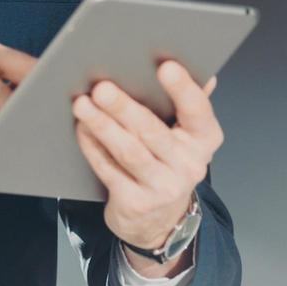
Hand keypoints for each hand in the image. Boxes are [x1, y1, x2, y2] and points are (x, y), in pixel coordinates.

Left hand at [71, 60, 222, 252]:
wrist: (159, 219)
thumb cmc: (167, 160)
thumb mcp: (185, 134)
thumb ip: (189, 103)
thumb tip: (205, 73)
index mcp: (204, 140)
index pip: (198, 112)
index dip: (184, 89)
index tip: (166, 66)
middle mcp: (189, 165)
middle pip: (152, 131)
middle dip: (124, 107)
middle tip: (102, 87)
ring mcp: (163, 187)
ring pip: (129, 151)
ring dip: (102, 126)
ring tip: (82, 104)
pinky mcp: (137, 203)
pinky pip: (110, 170)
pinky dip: (93, 147)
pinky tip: (81, 128)